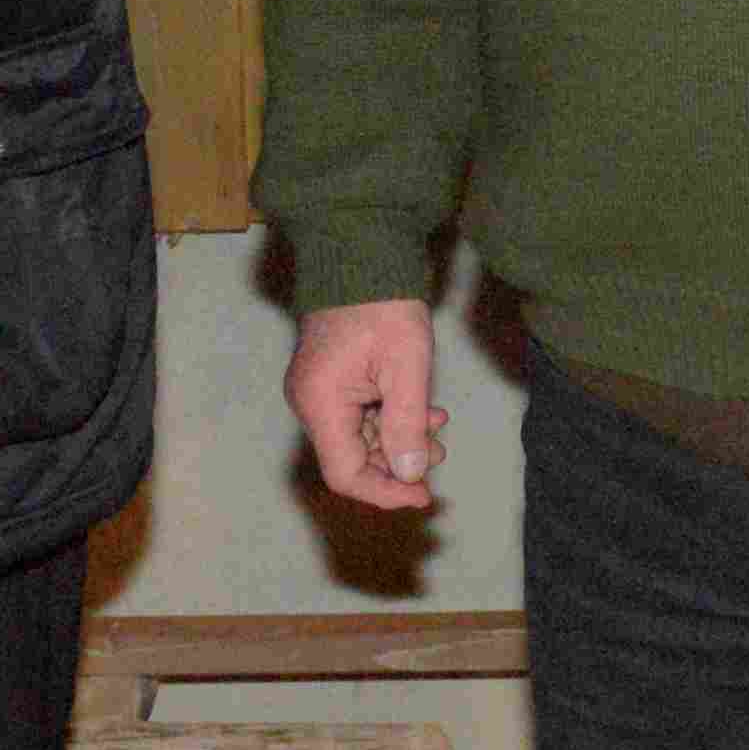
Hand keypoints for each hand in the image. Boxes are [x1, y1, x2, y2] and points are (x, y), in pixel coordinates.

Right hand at [288, 298, 445, 512]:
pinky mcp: (329, 383)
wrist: (362, 257)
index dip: (385, 492)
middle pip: (352, 460)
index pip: (346, 474)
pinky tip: (423, 411)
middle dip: (399, 464)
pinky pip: (357, 418)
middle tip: (439, 452)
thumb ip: (407, 424)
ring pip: (358, 441)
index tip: (424, 493)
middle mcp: (310, 403)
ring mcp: (317, 393)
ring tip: (438, 426)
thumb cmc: (383, 304)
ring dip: (400, 441)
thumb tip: (410, 474)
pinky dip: (390, 421)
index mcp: (320, 402)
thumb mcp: (407, 367)